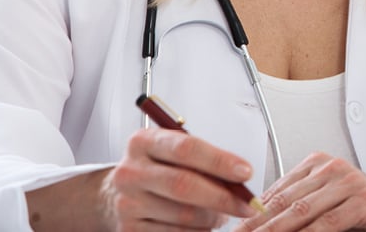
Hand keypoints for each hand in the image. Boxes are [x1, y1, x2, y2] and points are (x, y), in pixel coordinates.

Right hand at [99, 127, 260, 229]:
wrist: (118, 194)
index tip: (246, 172)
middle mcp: (130, 172)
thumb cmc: (157, 168)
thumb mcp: (172, 152)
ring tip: (222, 215)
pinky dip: (198, 231)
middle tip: (247, 204)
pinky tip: (203, 225)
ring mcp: (127, 203)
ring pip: (183, 215)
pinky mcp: (129, 229)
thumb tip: (240, 178)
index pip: (186, 148)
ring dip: (212, 218)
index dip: (219, 161)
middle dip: (223, 197)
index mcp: (143, 142)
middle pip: (184, 185)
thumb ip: (202, 159)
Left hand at [234, 152, 365, 230]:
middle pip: (283, 202)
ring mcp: (349, 182)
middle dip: (256, 226)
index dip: (250, 216)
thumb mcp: (327, 208)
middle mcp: (333, 168)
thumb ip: (299, 210)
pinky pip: (327, 224)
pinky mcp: (364, 201)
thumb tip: (259, 223)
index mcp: (318, 164)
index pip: (274, 192)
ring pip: (301, 212)